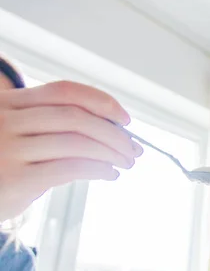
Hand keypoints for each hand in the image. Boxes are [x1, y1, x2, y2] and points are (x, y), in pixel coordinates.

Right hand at [0, 81, 142, 220]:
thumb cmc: (2, 164)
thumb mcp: (17, 134)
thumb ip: (50, 126)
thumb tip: (113, 130)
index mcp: (9, 103)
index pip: (65, 91)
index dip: (101, 102)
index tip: (126, 119)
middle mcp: (6, 120)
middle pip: (76, 117)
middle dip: (114, 133)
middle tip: (134, 149)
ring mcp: (8, 149)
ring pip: (77, 143)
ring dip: (112, 153)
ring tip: (126, 162)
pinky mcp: (15, 179)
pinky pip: (70, 168)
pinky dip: (99, 170)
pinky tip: (111, 174)